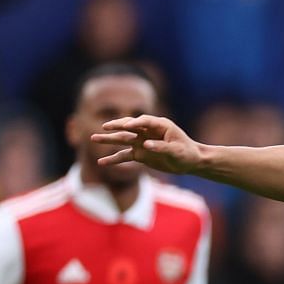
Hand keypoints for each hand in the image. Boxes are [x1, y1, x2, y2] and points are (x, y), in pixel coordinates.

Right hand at [92, 115, 206, 175]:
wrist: (190, 163)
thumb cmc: (187, 153)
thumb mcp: (177, 151)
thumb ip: (162, 147)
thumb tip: (145, 145)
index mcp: (160, 125)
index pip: (144, 121)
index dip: (135, 122)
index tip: (127, 125)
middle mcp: (147, 132)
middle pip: (129, 127)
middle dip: (117, 126)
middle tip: (104, 127)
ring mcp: (141, 142)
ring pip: (122, 140)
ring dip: (109, 139)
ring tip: (93, 139)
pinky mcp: (140, 154)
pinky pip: (124, 156)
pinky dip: (113, 159)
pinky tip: (101, 162)